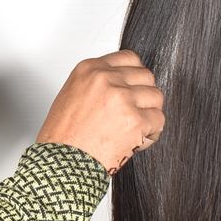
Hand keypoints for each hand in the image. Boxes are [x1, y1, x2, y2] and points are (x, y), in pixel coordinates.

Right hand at [36, 49, 164, 174]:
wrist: (62, 162)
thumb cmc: (63, 136)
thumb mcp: (72, 95)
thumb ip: (97, 83)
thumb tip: (123, 83)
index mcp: (90, 69)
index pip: (128, 58)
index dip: (134, 76)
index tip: (133, 88)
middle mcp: (106, 79)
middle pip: (146, 76)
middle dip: (143, 95)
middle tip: (133, 112)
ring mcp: (122, 98)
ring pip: (156, 97)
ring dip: (149, 113)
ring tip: (134, 128)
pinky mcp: (135, 120)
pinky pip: (158, 121)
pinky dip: (151, 133)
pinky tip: (135, 140)